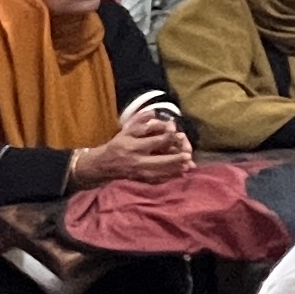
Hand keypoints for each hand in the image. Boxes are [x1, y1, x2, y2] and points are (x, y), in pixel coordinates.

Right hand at [74, 110, 191, 186]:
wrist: (106, 164)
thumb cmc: (119, 143)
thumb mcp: (127, 129)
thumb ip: (142, 120)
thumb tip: (156, 113)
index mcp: (133, 146)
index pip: (153, 142)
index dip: (168, 138)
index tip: (180, 135)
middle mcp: (136, 161)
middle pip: (158, 161)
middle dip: (173, 159)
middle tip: (188, 156)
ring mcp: (139, 173)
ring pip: (159, 173)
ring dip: (174, 170)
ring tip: (188, 166)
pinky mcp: (141, 180)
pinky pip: (157, 180)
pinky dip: (169, 178)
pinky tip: (180, 173)